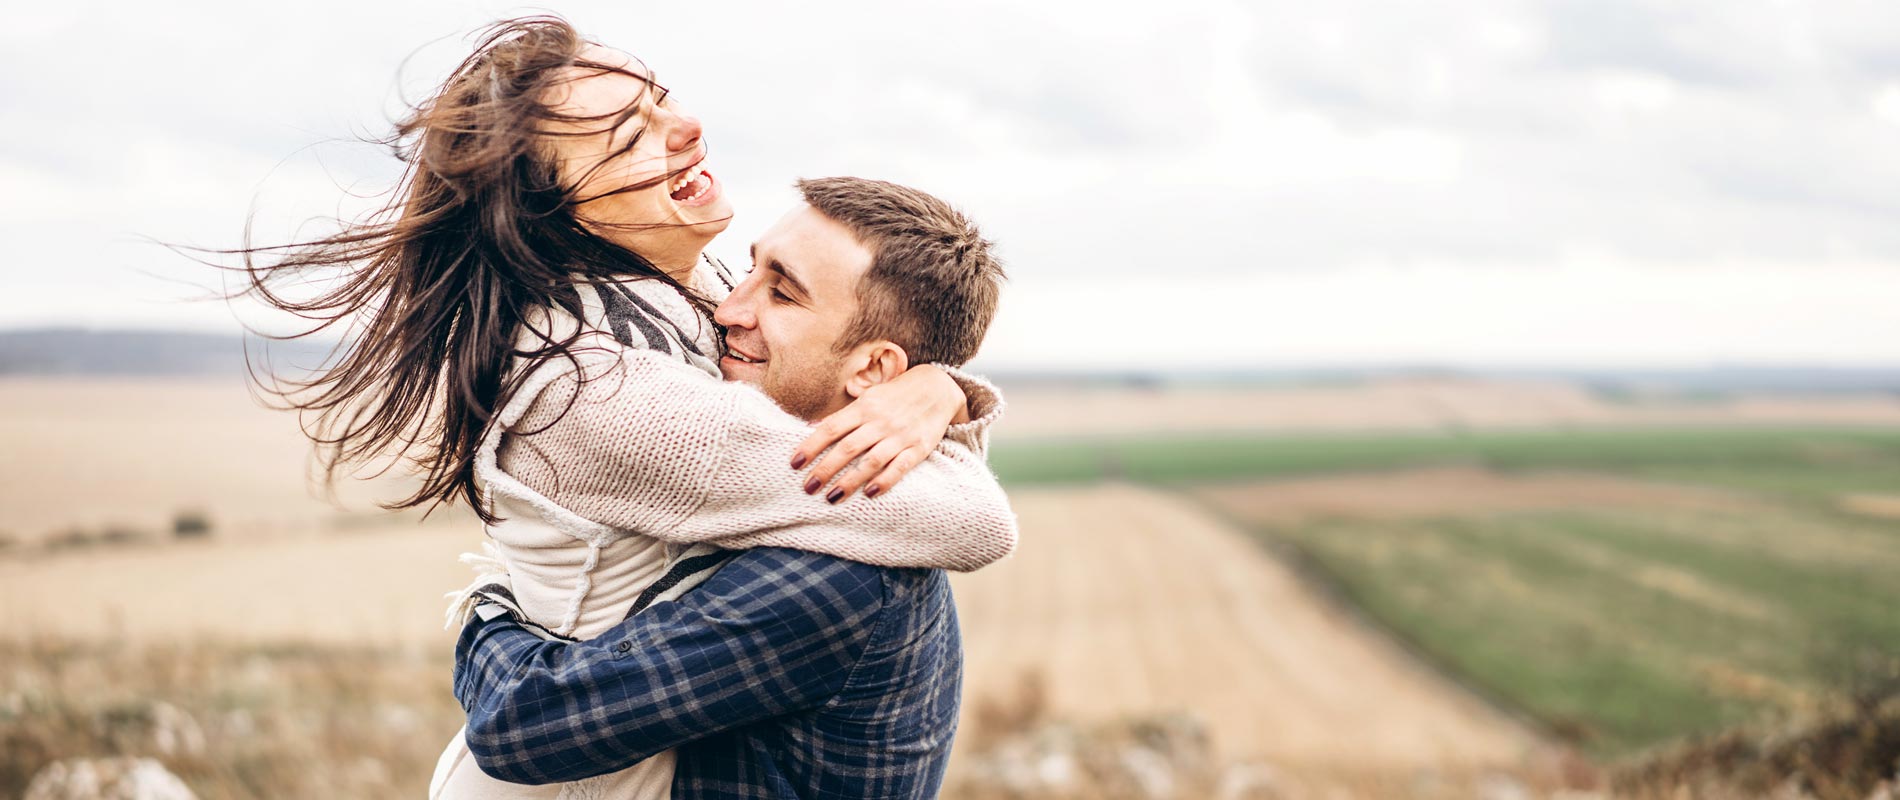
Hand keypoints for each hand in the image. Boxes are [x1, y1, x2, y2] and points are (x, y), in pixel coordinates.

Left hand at [793, 365, 966, 502]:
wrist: (938, 387)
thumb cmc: (895, 395)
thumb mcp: (869, 397)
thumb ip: (844, 415)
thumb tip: (811, 427)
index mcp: (864, 407)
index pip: (831, 428)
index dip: (810, 446)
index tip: (794, 464)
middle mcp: (880, 421)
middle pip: (847, 448)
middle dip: (825, 469)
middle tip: (808, 488)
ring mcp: (900, 435)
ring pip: (871, 461)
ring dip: (850, 481)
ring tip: (832, 498)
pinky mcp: (919, 448)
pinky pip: (900, 467)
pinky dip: (885, 481)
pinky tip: (870, 493)